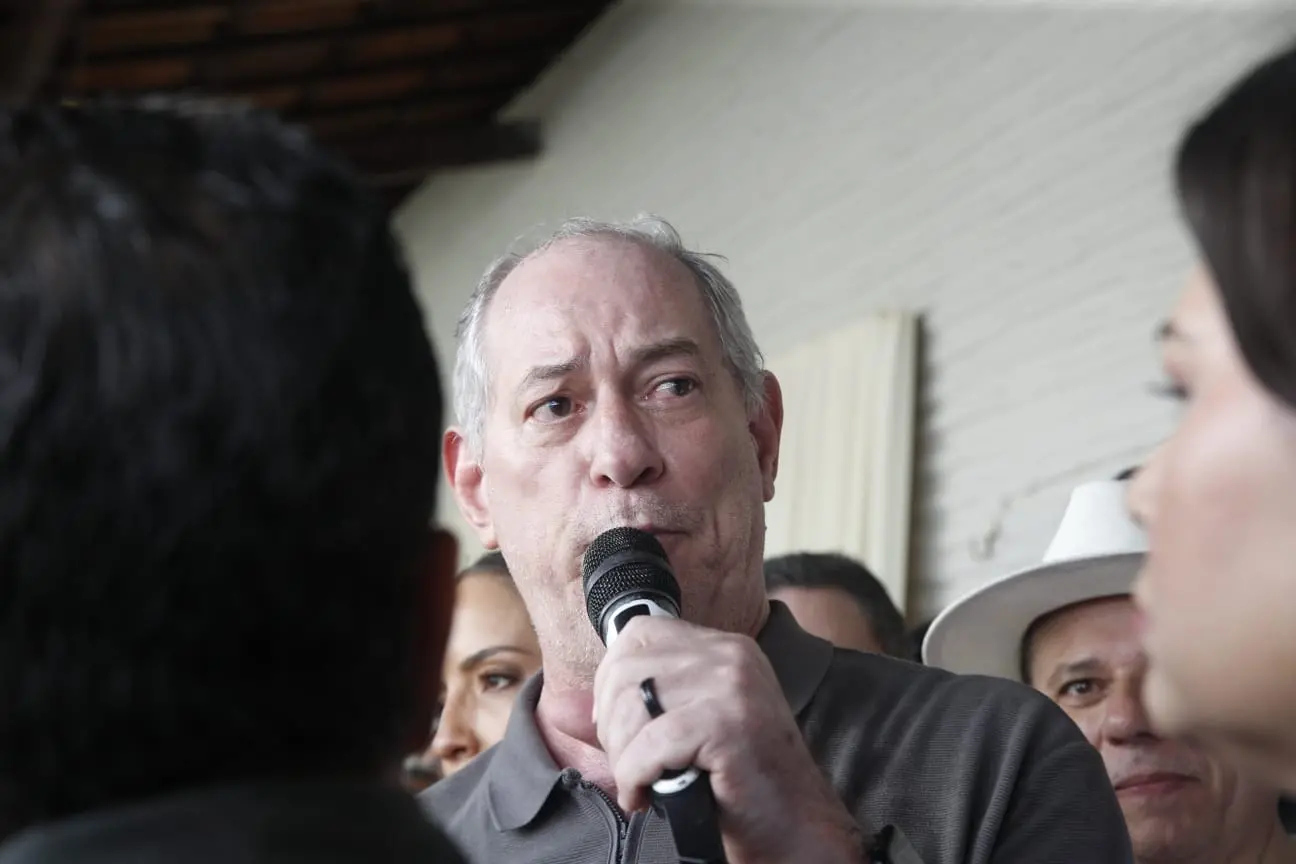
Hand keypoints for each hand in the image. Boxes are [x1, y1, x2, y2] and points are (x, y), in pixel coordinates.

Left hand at [592, 616, 863, 863]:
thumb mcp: (693, 727)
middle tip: (627, 762)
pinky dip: (635, 777)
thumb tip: (571, 706)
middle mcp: (731, 657)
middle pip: (628, 667)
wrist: (798, 827)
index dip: (610, 677)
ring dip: (622, 756)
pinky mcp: (728, 725)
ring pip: (634, 705)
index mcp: (725, 649)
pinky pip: (651, 744)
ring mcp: (732, 687)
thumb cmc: (742, 783)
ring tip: (639, 782)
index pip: (641, 632)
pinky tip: (645, 797)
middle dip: (611, 723)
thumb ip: (642, 706)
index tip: (616, 723)